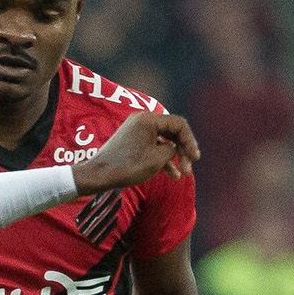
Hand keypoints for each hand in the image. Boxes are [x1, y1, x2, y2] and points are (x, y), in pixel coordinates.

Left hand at [72, 111, 200, 193]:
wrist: (98, 175)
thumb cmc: (127, 166)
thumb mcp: (157, 159)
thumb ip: (173, 149)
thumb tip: (175, 147)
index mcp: (148, 119)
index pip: (179, 124)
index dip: (190, 141)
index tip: (195, 158)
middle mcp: (142, 120)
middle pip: (172, 131)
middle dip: (182, 150)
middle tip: (189, 168)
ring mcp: (136, 130)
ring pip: (163, 141)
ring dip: (174, 157)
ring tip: (183, 174)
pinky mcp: (131, 141)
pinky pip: (152, 146)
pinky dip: (162, 158)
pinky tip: (172, 174)